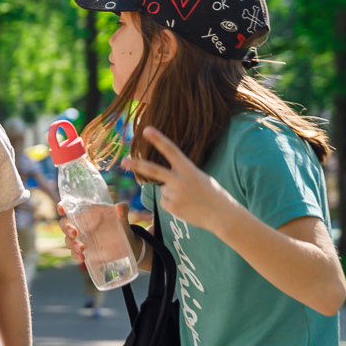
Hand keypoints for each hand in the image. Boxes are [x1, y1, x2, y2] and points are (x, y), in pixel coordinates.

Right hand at [58, 202, 132, 264]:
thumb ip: (122, 212)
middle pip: (64, 224)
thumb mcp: (122, 219)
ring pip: (68, 240)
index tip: (62, 210)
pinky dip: (75, 255)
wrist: (127, 245)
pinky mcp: (84, 250)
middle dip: (66, 228)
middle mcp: (80, 224)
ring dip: (72, 244)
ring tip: (82, 248)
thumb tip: (119, 206)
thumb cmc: (121, 226)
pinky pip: (74, 252)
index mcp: (86, 213)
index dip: (62, 207)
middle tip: (75, 233)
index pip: (70, 207)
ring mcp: (81, 238)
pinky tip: (82, 258)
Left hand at [122, 126, 237, 234]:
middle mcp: (179, 181)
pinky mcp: (171, 208)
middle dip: (137, 165)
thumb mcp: (198, 176)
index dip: (158, 139)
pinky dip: (172, 204)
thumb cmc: (212, 193)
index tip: (146, 129)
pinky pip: (164, 202)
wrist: (222, 215)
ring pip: (163, 189)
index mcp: (189, 169)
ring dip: (172, 193)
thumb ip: (180, 174)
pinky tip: (186, 206)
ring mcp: (174, 195)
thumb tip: (160, 182)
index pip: (171, 150)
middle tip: (123, 162)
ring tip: (189, 198)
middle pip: (153, 171)